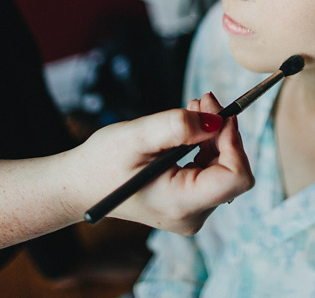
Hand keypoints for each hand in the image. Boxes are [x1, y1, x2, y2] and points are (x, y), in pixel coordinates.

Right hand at [67, 95, 252, 234]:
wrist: (79, 186)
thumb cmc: (101, 163)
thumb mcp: (136, 136)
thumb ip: (177, 126)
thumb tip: (216, 120)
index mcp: (181, 203)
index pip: (235, 178)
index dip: (234, 142)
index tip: (221, 113)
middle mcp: (192, 214)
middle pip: (232, 171)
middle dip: (223, 132)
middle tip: (203, 99)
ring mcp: (192, 211)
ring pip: (224, 168)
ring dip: (215, 135)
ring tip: (194, 108)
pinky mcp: (189, 202)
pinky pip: (212, 171)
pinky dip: (206, 145)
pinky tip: (190, 127)